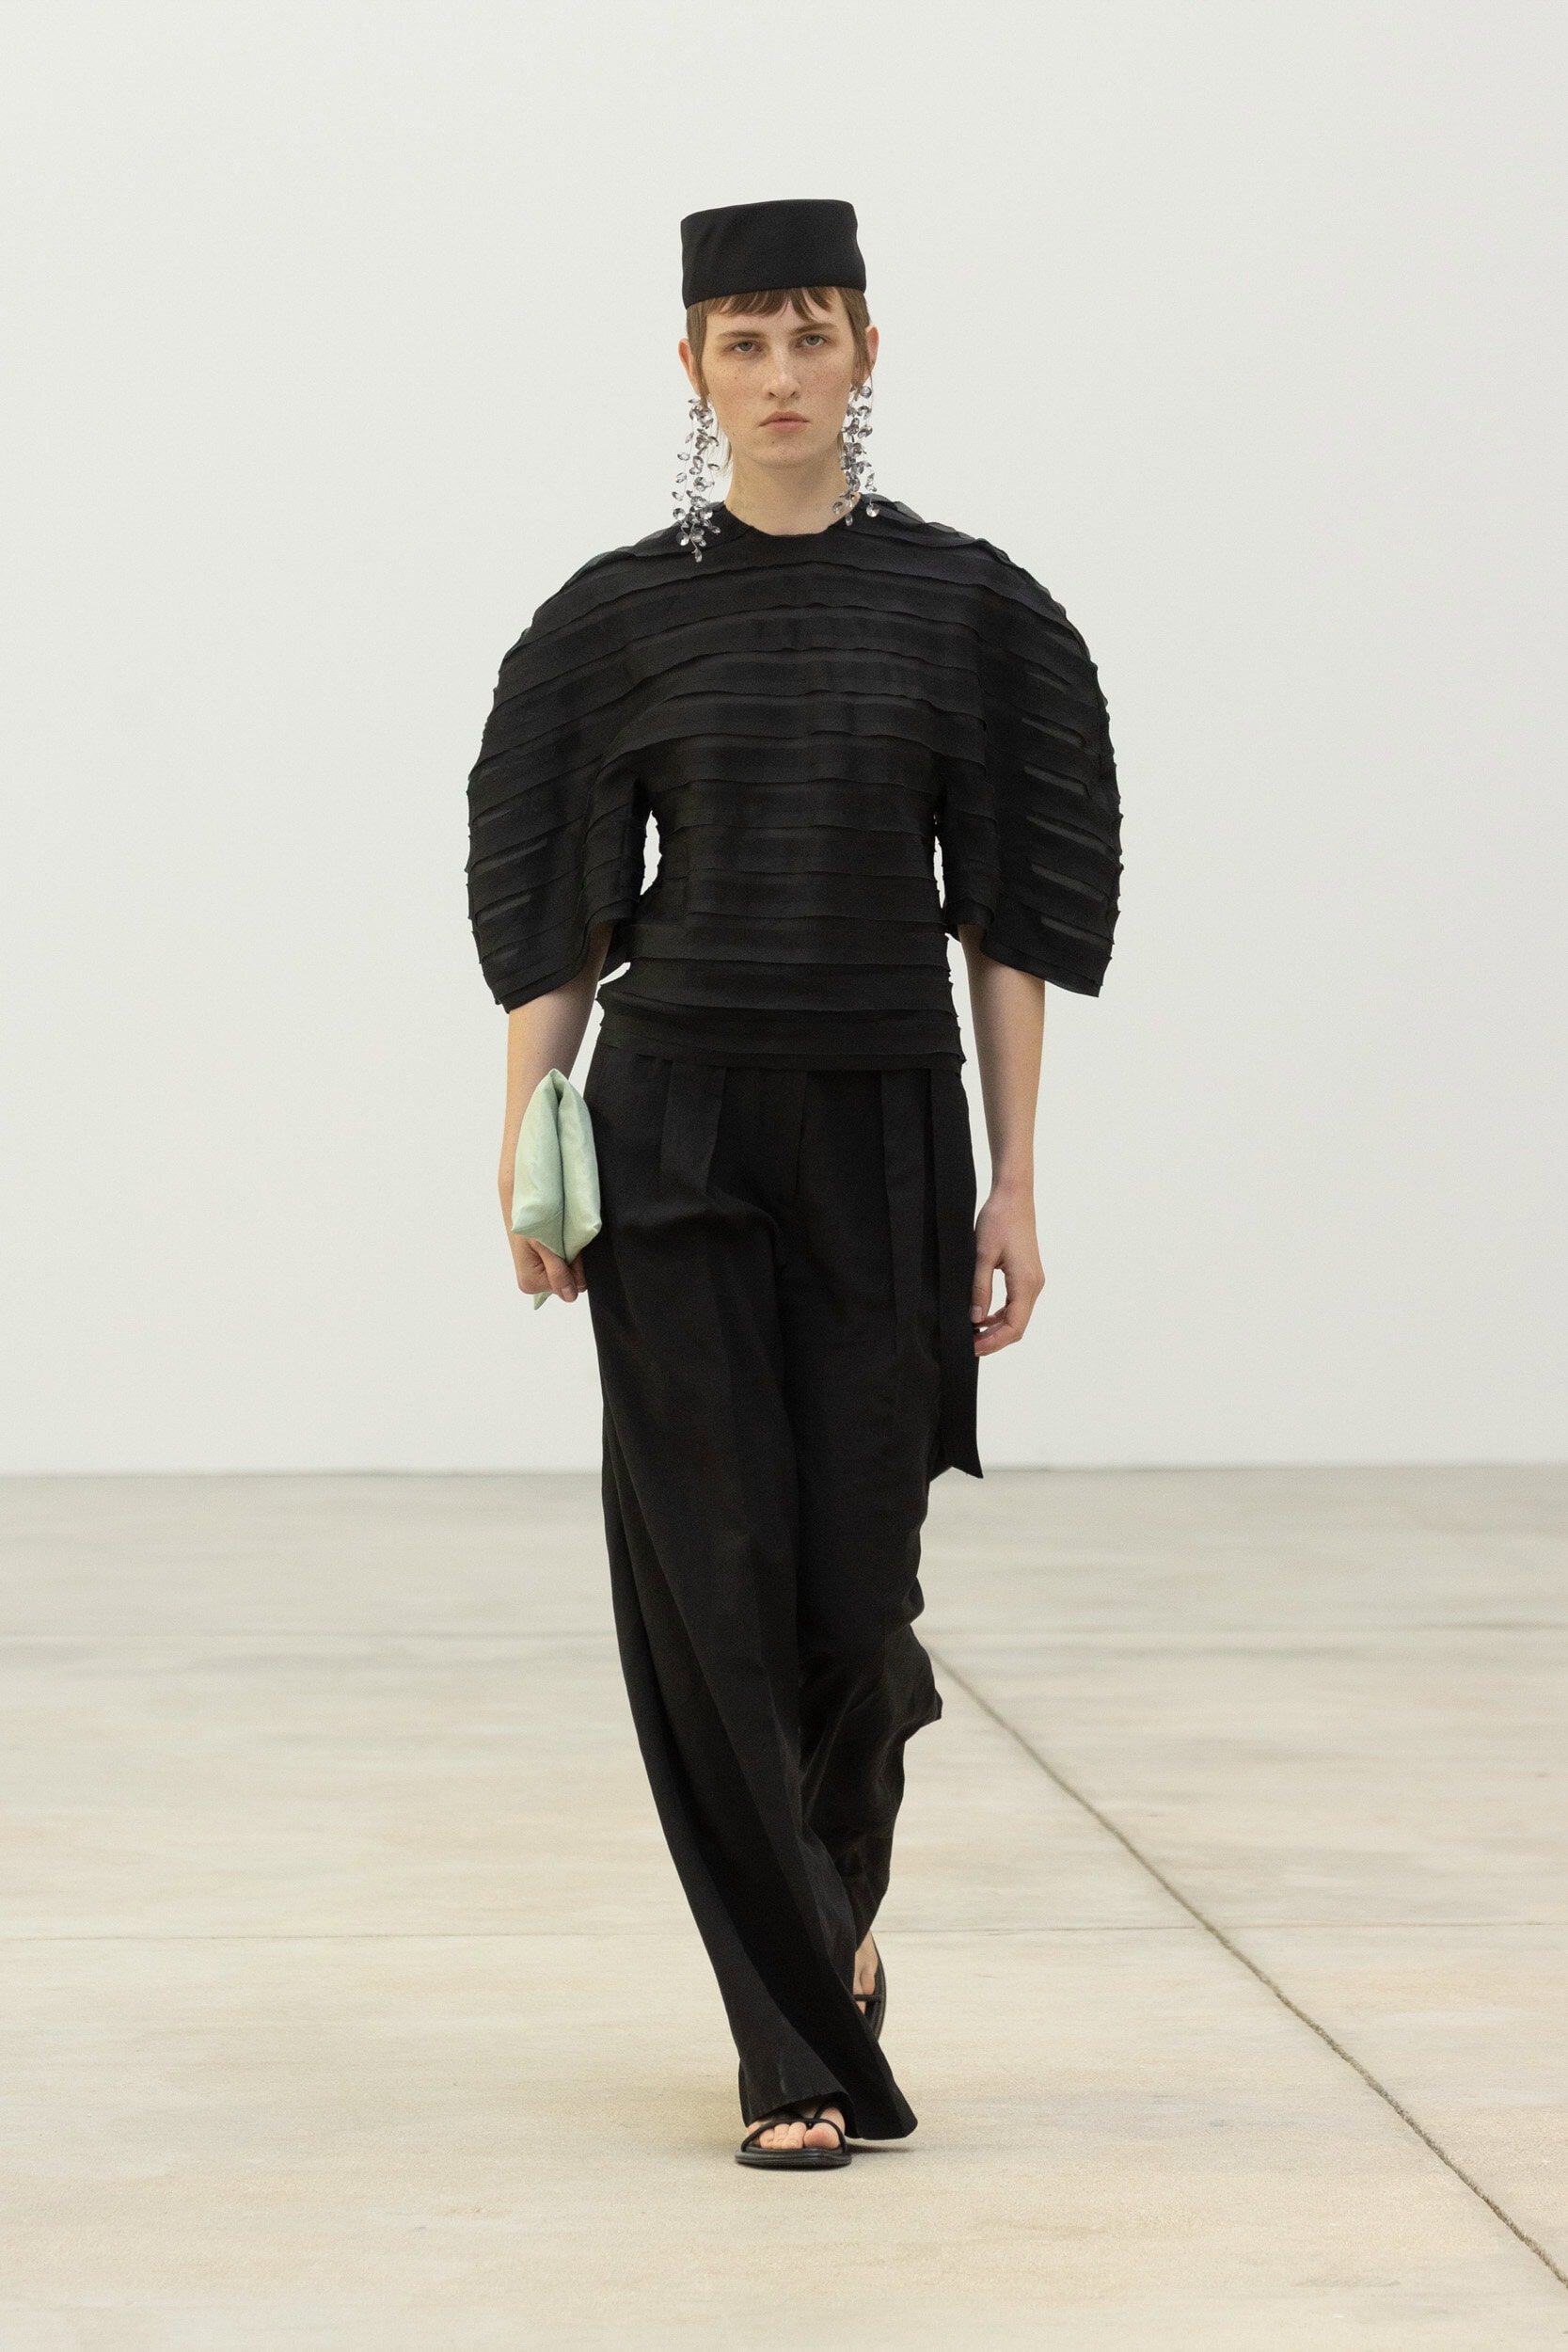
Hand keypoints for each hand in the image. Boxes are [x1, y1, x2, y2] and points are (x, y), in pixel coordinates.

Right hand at [505, 1220, 586, 1304]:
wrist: (522, 1209)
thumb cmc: (529, 1223)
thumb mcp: (545, 1246)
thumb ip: (558, 1272)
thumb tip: (570, 1297)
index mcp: (532, 1283)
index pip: (573, 1286)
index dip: (575, 1265)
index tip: (565, 1248)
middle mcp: (532, 1286)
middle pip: (570, 1282)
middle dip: (571, 1262)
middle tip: (559, 1243)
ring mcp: (536, 1280)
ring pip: (568, 1275)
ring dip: (567, 1258)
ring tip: (554, 1242)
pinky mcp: (540, 1272)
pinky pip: (562, 1269)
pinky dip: (563, 1256)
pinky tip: (553, 1246)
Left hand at [970, 1181, 1042, 1354]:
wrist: (1014, 1196)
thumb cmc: (998, 1220)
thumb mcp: (981, 1255)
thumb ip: (979, 1288)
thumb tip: (975, 1319)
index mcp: (1025, 1283)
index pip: (1014, 1327)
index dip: (994, 1342)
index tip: (972, 1348)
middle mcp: (1034, 1285)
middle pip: (1018, 1326)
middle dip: (994, 1339)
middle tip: (969, 1346)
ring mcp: (1033, 1280)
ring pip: (1017, 1316)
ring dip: (997, 1328)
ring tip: (972, 1334)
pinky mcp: (1028, 1274)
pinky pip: (1016, 1303)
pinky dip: (1001, 1314)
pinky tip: (982, 1316)